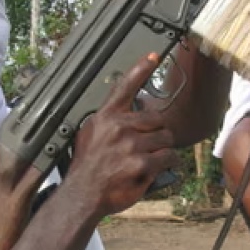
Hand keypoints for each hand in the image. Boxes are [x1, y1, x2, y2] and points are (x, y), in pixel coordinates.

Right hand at [68, 54, 179, 215]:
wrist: (82, 194)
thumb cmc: (87, 167)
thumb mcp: (90, 134)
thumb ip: (110, 120)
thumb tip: (133, 109)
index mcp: (106, 116)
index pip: (125, 86)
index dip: (141, 68)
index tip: (154, 55)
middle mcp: (118, 126)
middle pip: (158, 119)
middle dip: (158, 134)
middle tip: (147, 147)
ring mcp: (130, 144)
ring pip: (165, 139)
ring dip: (162, 150)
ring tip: (147, 160)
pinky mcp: (141, 162)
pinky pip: (167, 158)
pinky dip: (164, 165)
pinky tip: (151, 170)